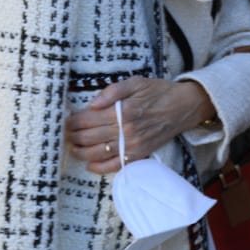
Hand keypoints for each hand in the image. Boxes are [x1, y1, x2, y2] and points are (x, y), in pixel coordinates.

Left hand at [64, 77, 214, 174]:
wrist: (184, 107)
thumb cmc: (159, 92)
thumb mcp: (136, 82)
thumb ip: (113, 90)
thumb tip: (91, 104)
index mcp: (124, 111)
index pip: (88, 119)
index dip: (72, 121)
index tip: (65, 120)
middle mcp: (127, 130)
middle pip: (88, 137)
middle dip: (72, 136)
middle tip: (65, 134)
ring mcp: (133, 145)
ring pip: (97, 154)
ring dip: (80, 152)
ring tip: (73, 147)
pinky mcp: (139, 154)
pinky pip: (114, 166)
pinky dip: (98, 168)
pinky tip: (89, 163)